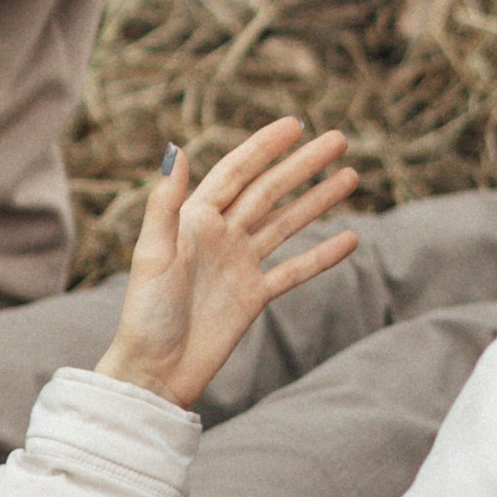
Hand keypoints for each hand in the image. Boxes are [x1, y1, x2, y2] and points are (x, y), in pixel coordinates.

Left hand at [94, 120, 359, 408]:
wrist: (155, 372)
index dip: (265, 146)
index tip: (296, 124)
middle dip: (303, 165)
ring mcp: (240, 265)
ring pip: (287, 223)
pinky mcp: (253, 297)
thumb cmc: (145, 315)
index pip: (237, 172)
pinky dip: (322, 255)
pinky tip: (350, 239)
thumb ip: (165, 205)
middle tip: (339, 139)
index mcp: (194, 219)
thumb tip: (176, 149)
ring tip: (351, 176)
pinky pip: (294, 270)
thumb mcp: (153, 255)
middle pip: (270, 191)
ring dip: (318, 200)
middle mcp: (220, 235)